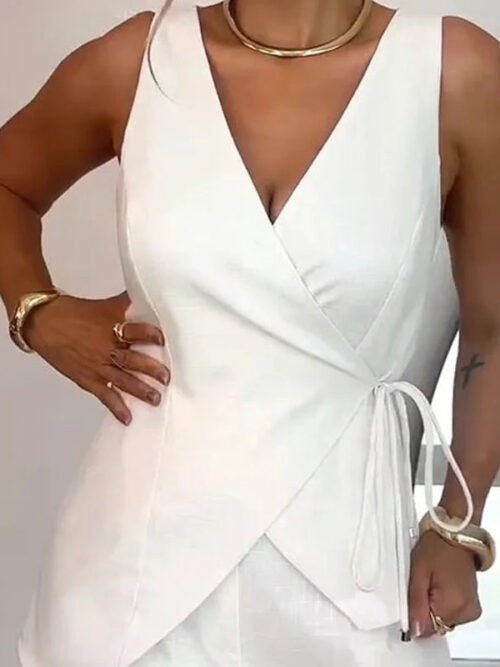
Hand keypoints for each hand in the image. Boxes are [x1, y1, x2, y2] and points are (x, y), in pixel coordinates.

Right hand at [23, 291, 169, 424]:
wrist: (45, 323)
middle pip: (130, 359)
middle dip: (149, 369)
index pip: (132, 330)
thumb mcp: (106, 305)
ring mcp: (97, 365)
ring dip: (139, 390)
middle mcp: (106, 347)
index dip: (147, 334)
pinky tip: (128, 418)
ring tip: (156, 398)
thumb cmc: (76, 312)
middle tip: (166, 377)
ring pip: (121, 379)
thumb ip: (128, 304)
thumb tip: (150, 294)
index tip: (162, 339)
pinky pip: (104, 395)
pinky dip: (116, 407)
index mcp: (111, 326)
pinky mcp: (88, 379)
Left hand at [408, 529, 481, 638]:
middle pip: (436, 625)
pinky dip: (443, 602)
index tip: (413, 597)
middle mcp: (466, 611)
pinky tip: (441, 584)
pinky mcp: (472, 605)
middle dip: (425, 607)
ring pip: (443, 620)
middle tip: (424, 584)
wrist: (455, 534)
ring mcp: (471, 609)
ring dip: (434, 604)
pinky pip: (451, 613)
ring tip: (433, 581)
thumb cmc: (437, 547)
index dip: (416, 614)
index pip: (427, 629)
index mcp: (453, 605)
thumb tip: (416, 631)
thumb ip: (416, 604)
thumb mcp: (418, 573)